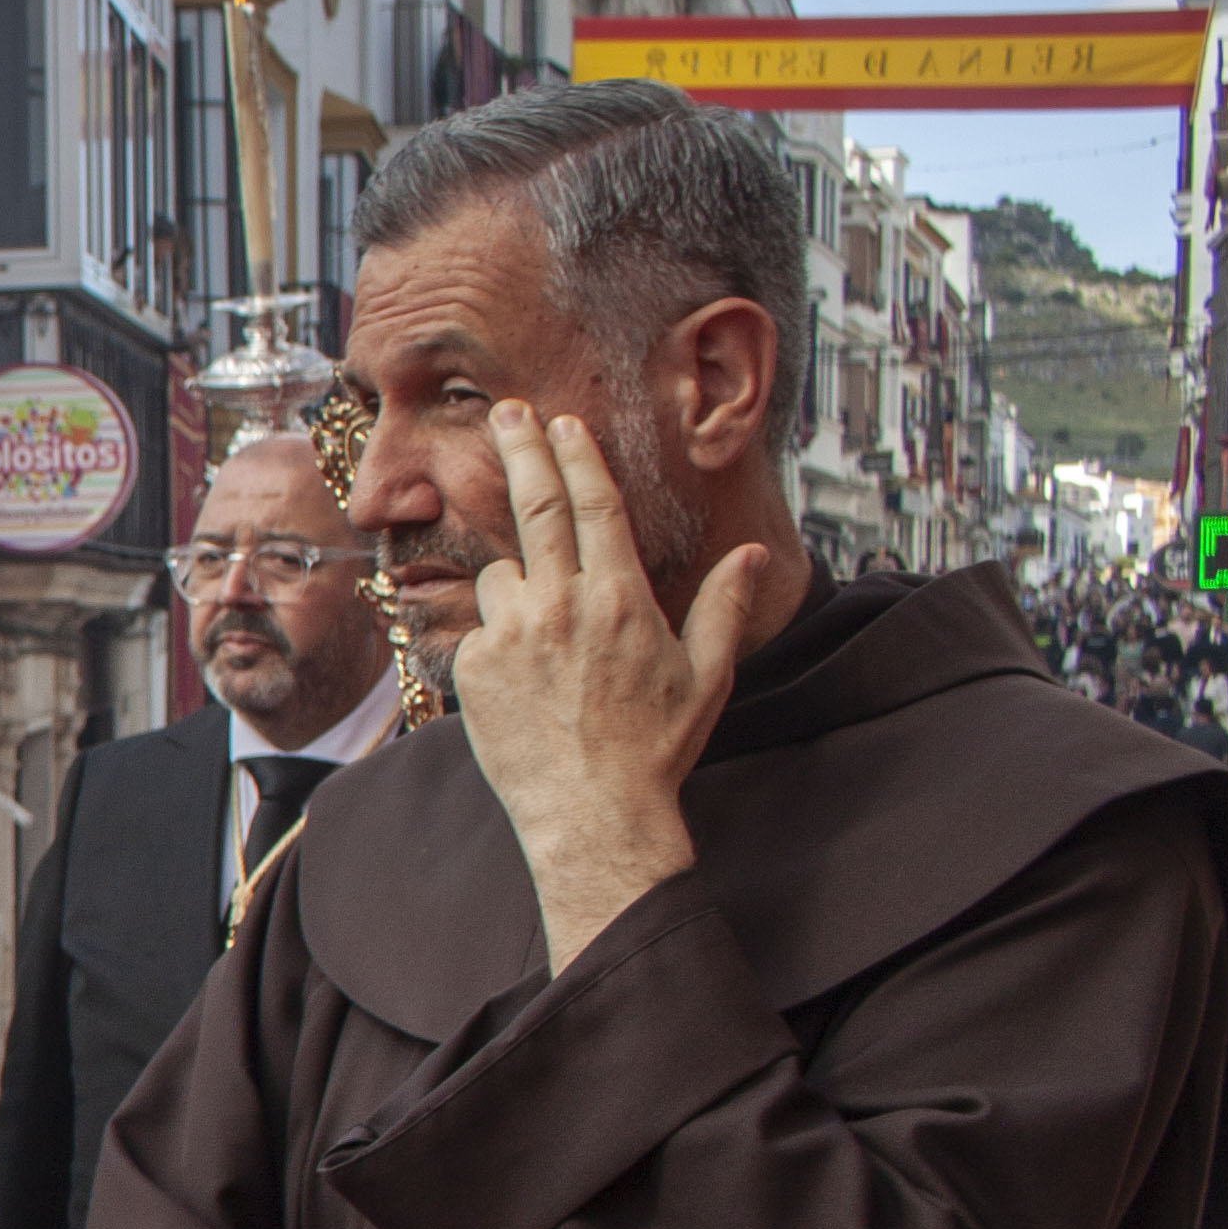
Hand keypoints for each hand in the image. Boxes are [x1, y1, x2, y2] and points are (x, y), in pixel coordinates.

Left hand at [452, 402, 770, 971]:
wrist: (593, 814)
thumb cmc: (655, 748)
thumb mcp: (707, 675)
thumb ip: (725, 606)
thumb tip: (754, 554)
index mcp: (621, 599)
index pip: (596, 506)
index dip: (577, 457)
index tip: (562, 422)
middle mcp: (562, 605)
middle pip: (535, 508)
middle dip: (522, 452)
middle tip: (507, 414)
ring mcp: (512, 634)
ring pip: (501, 578)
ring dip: (517, 589)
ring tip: (548, 647)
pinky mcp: (473, 667)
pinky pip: (480, 633)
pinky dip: (497, 644)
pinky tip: (524, 687)